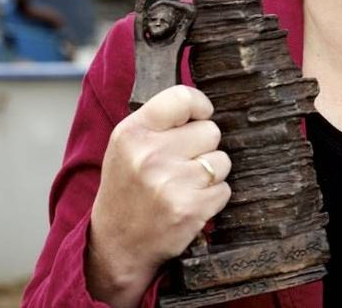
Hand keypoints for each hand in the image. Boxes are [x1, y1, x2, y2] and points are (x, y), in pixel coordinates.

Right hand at [86, 86, 231, 306]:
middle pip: (211, 130)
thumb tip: (203, 104)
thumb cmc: (127, 189)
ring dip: (210, 173)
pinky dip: (213, 197)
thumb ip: (160, 121)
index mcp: (132, 133)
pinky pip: (224, 189)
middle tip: (180, 164)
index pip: (182, 97)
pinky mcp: (190, 209)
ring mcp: (170, 183)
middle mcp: (149, 155)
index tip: (199, 116)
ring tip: (183, 185)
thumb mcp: (127, 146)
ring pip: (222, 160)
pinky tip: (189, 203)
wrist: (117, 245)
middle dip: (203, 146)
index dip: (199, 106)